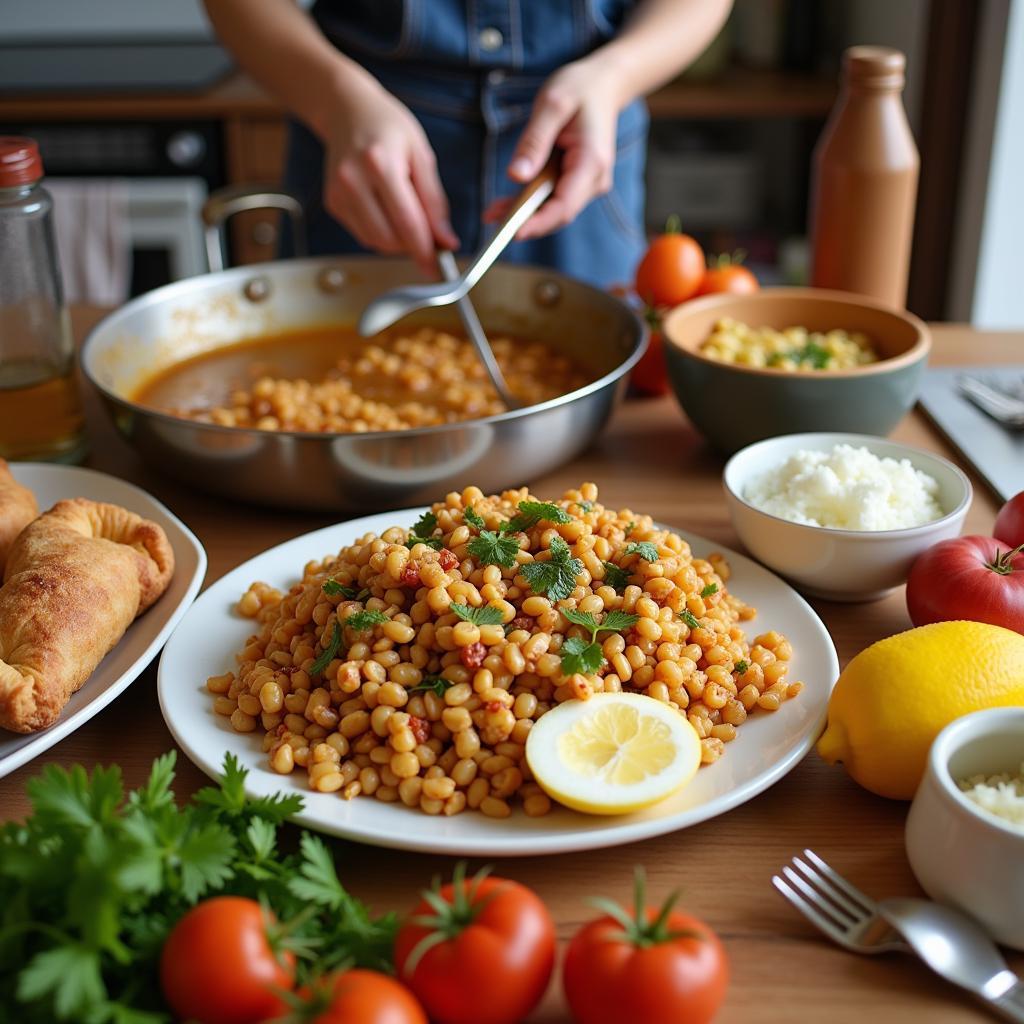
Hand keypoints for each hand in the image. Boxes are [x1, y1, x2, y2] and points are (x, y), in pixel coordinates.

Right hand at [322, 76, 458, 273]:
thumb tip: (446, 240)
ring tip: (406, 216)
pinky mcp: (332, 202)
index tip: (439, 265)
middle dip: (412, 246)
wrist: (346, 109)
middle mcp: (353, 180)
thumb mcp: (421, 154)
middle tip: (428, 238)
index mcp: (380, 164)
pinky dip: (381, 233)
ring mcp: (338, 193)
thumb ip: (435, 201)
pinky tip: (386, 209)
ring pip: (375, 242)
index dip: (426, 249)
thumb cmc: (388, 126)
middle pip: (389, 239)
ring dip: (397, 242)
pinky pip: (362, 234)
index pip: (408, 222)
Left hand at [484, 58, 622, 239]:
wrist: (604, 84)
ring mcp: (589, 184)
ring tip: (492, 211)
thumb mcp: (552, 104)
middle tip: (489, 217)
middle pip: (558, 213)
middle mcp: (595, 179)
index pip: (565, 206)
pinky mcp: (578, 182)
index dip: (539, 223)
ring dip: (524, 213)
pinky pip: (554, 199)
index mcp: (592, 161)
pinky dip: (531, 202)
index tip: (513, 232)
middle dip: (525, 220)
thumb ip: (534, 141)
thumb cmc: (579, 88)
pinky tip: (507, 204)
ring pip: (554, 210)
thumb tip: (516, 176)